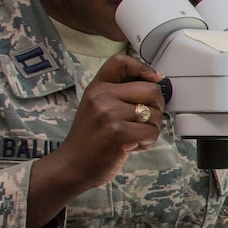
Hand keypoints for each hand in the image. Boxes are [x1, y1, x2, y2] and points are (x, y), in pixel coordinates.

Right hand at [26, 54, 166, 227]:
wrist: (72, 165)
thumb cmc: (90, 138)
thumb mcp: (96, 107)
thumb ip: (118, 93)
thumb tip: (155, 82)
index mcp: (97, 88)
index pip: (120, 62)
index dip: (143, 67)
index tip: (154, 79)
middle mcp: (102, 97)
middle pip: (152, 90)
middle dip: (156, 107)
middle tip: (142, 120)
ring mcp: (110, 115)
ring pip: (155, 114)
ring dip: (151, 128)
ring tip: (131, 135)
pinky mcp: (120, 134)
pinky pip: (152, 132)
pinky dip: (147, 142)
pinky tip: (131, 145)